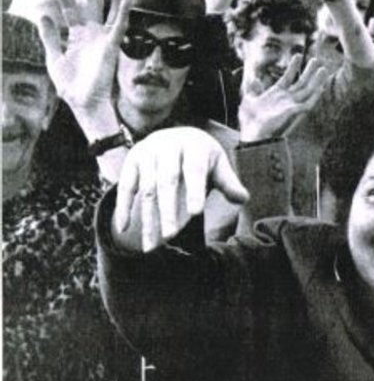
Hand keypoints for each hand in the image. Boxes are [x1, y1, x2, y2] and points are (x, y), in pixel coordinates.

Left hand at [39, 0, 129, 121]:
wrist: (84, 102)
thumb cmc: (71, 86)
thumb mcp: (54, 59)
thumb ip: (50, 37)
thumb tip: (44, 15)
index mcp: (77, 36)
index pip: (69, 8)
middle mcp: (92, 33)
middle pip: (92, 0)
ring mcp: (103, 38)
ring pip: (110, 8)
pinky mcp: (111, 45)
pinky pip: (119, 24)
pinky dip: (123, 10)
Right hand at [112, 127, 248, 251]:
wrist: (174, 135)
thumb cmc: (200, 156)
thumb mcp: (217, 163)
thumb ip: (228, 182)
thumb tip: (243, 199)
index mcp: (193, 145)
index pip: (194, 171)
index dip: (194, 192)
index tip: (195, 214)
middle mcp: (167, 146)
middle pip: (166, 182)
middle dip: (168, 211)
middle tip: (170, 237)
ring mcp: (147, 153)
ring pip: (146, 189)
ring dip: (147, 218)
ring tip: (152, 245)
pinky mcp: (131, 161)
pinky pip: (125, 187)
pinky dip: (123, 208)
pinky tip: (123, 229)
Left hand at [238, 54, 329, 140]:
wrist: (252, 133)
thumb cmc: (250, 121)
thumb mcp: (250, 100)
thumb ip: (254, 89)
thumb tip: (254, 80)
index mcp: (276, 94)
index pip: (288, 77)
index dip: (293, 66)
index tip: (299, 55)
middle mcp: (286, 99)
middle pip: (301, 82)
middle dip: (309, 71)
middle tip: (317, 59)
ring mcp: (291, 105)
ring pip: (307, 91)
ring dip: (316, 81)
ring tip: (323, 69)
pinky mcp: (294, 113)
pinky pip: (307, 103)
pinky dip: (314, 96)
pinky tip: (320, 88)